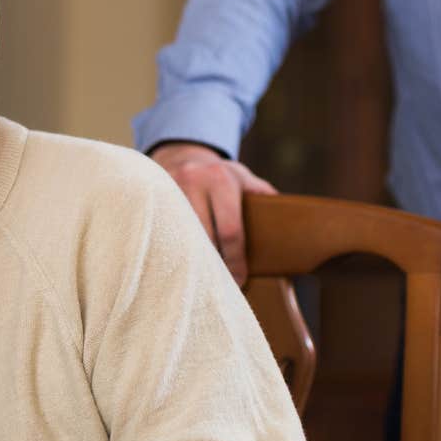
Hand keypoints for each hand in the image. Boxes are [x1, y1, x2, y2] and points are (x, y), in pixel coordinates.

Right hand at [150, 141, 277, 284]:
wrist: (180, 154)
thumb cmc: (219, 174)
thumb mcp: (243, 177)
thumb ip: (263, 195)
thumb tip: (288, 220)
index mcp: (220, 179)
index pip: (230, 230)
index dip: (236, 260)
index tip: (240, 280)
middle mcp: (192, 182)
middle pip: (204, 238)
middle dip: (215, 266)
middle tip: (222, 286)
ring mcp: (168, 190)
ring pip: (181, 239)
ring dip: (193, 262)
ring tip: (203, 281)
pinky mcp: (152, 200)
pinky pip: (164, 234)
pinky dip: (174, 252)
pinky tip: (181, 266)